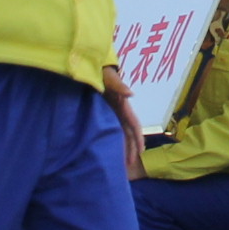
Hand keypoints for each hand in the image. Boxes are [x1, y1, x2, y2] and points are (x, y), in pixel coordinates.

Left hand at [102, 64, 144, 179]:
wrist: (88, 62)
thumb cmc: (99, 68)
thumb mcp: (107, 75)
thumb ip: (117, 84)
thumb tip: (131, 94)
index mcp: (122, 104)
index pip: (134, 125)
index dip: (138, 139)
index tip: (140, 154)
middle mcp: (119, 110)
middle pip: (128, 133)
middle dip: (131, 149)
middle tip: (127, 167)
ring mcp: (111, 112)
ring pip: (120, 133)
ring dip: (122, 147)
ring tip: (119, 163)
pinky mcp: (102, 112)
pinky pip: (109, 129)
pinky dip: (111, 140)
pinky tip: (107, 150)